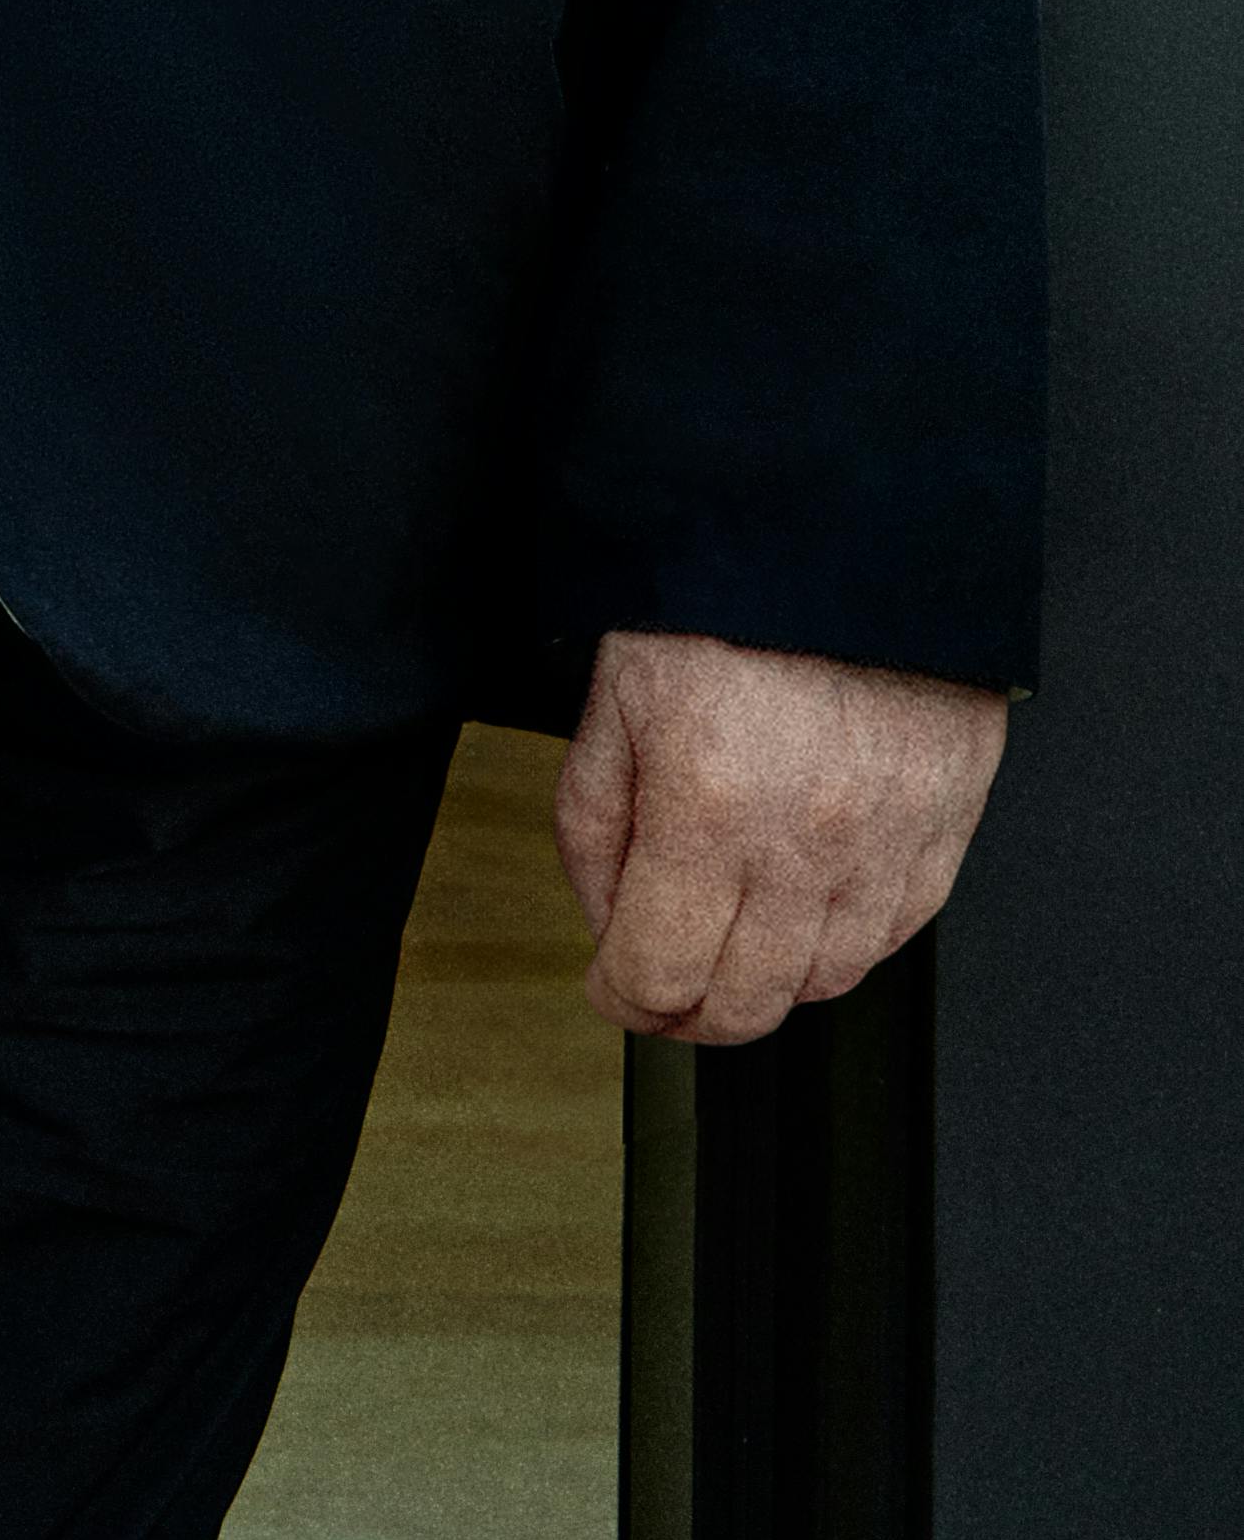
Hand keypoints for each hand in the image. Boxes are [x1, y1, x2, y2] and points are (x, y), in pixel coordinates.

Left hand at [554, 627, 1007, 1042]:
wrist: (845, 526)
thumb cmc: (725, 588)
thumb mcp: (615, 691)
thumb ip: (595, 819)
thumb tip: (605, 917)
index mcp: (709, 802)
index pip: (660, 971)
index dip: (623, 997)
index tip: (613, 988)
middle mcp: (805, 839)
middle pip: (747, 1003)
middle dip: (688, 1013)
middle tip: (664, 991)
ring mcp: (886, 841)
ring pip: (827, 982)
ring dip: (770, 987)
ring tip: (734, 952)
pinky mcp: (945, 827)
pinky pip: (896, 935)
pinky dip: (845, 947)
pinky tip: (808, 917)